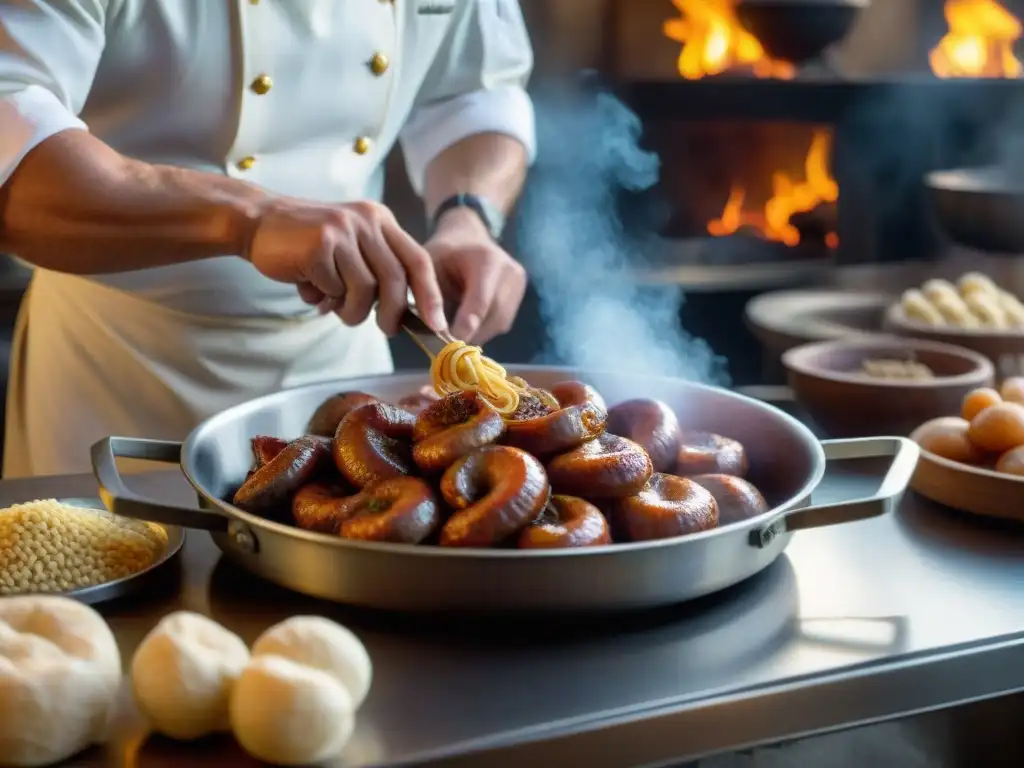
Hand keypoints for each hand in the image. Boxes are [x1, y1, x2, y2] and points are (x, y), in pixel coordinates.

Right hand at [246, 199, 446, 334]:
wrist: (258, 222)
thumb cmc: (309, 244)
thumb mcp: (352, 246)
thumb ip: (378, 270)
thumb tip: (405, 314)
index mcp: (381, 220)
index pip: (418, 259)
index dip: (430, 294)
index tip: (437, 323)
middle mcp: (366, 220)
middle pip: (395, 279)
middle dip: (392, 313)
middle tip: (385, 329)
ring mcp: (343, 229)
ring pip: (365, 289)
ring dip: (350, 309)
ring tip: (333, 305)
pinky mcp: (319, 243)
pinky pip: (334, 288)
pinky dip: (323, 296)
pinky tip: (309, 286)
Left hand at [426, 208, 526, 343]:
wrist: (467, 239)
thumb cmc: (443, 254)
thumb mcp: (429, 268)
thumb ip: (433, 297)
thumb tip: (437, 332)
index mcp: (487, 260)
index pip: (480, 301)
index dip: (466, 325)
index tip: (450, 345)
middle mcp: (510, 272)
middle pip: (493, 316)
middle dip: (470, 334)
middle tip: (446, 348)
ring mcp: (518, 285)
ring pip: (499, 324)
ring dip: (476, 334)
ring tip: (454, 336)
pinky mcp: (519, 296)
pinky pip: (501, 323)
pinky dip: (483, 329)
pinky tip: (467, 326)